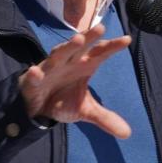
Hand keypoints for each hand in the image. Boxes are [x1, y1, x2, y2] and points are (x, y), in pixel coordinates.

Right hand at [19, 23, 131, 138]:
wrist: (37, 109)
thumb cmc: (63, 100)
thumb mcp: (86, 110)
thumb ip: (105, 118)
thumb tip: (127, 134)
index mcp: (84, 66)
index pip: (100, 54)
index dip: (112, 47)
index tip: (127, 40)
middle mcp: (69, 63)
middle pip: (80, 47)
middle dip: (89, 37)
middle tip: (101, 28)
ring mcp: (51, 69)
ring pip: (59, 55)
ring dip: (67, 47)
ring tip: (77, 40)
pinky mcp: (33, 81)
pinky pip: (34, 77)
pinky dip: (35, 74)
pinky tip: (36, 71)